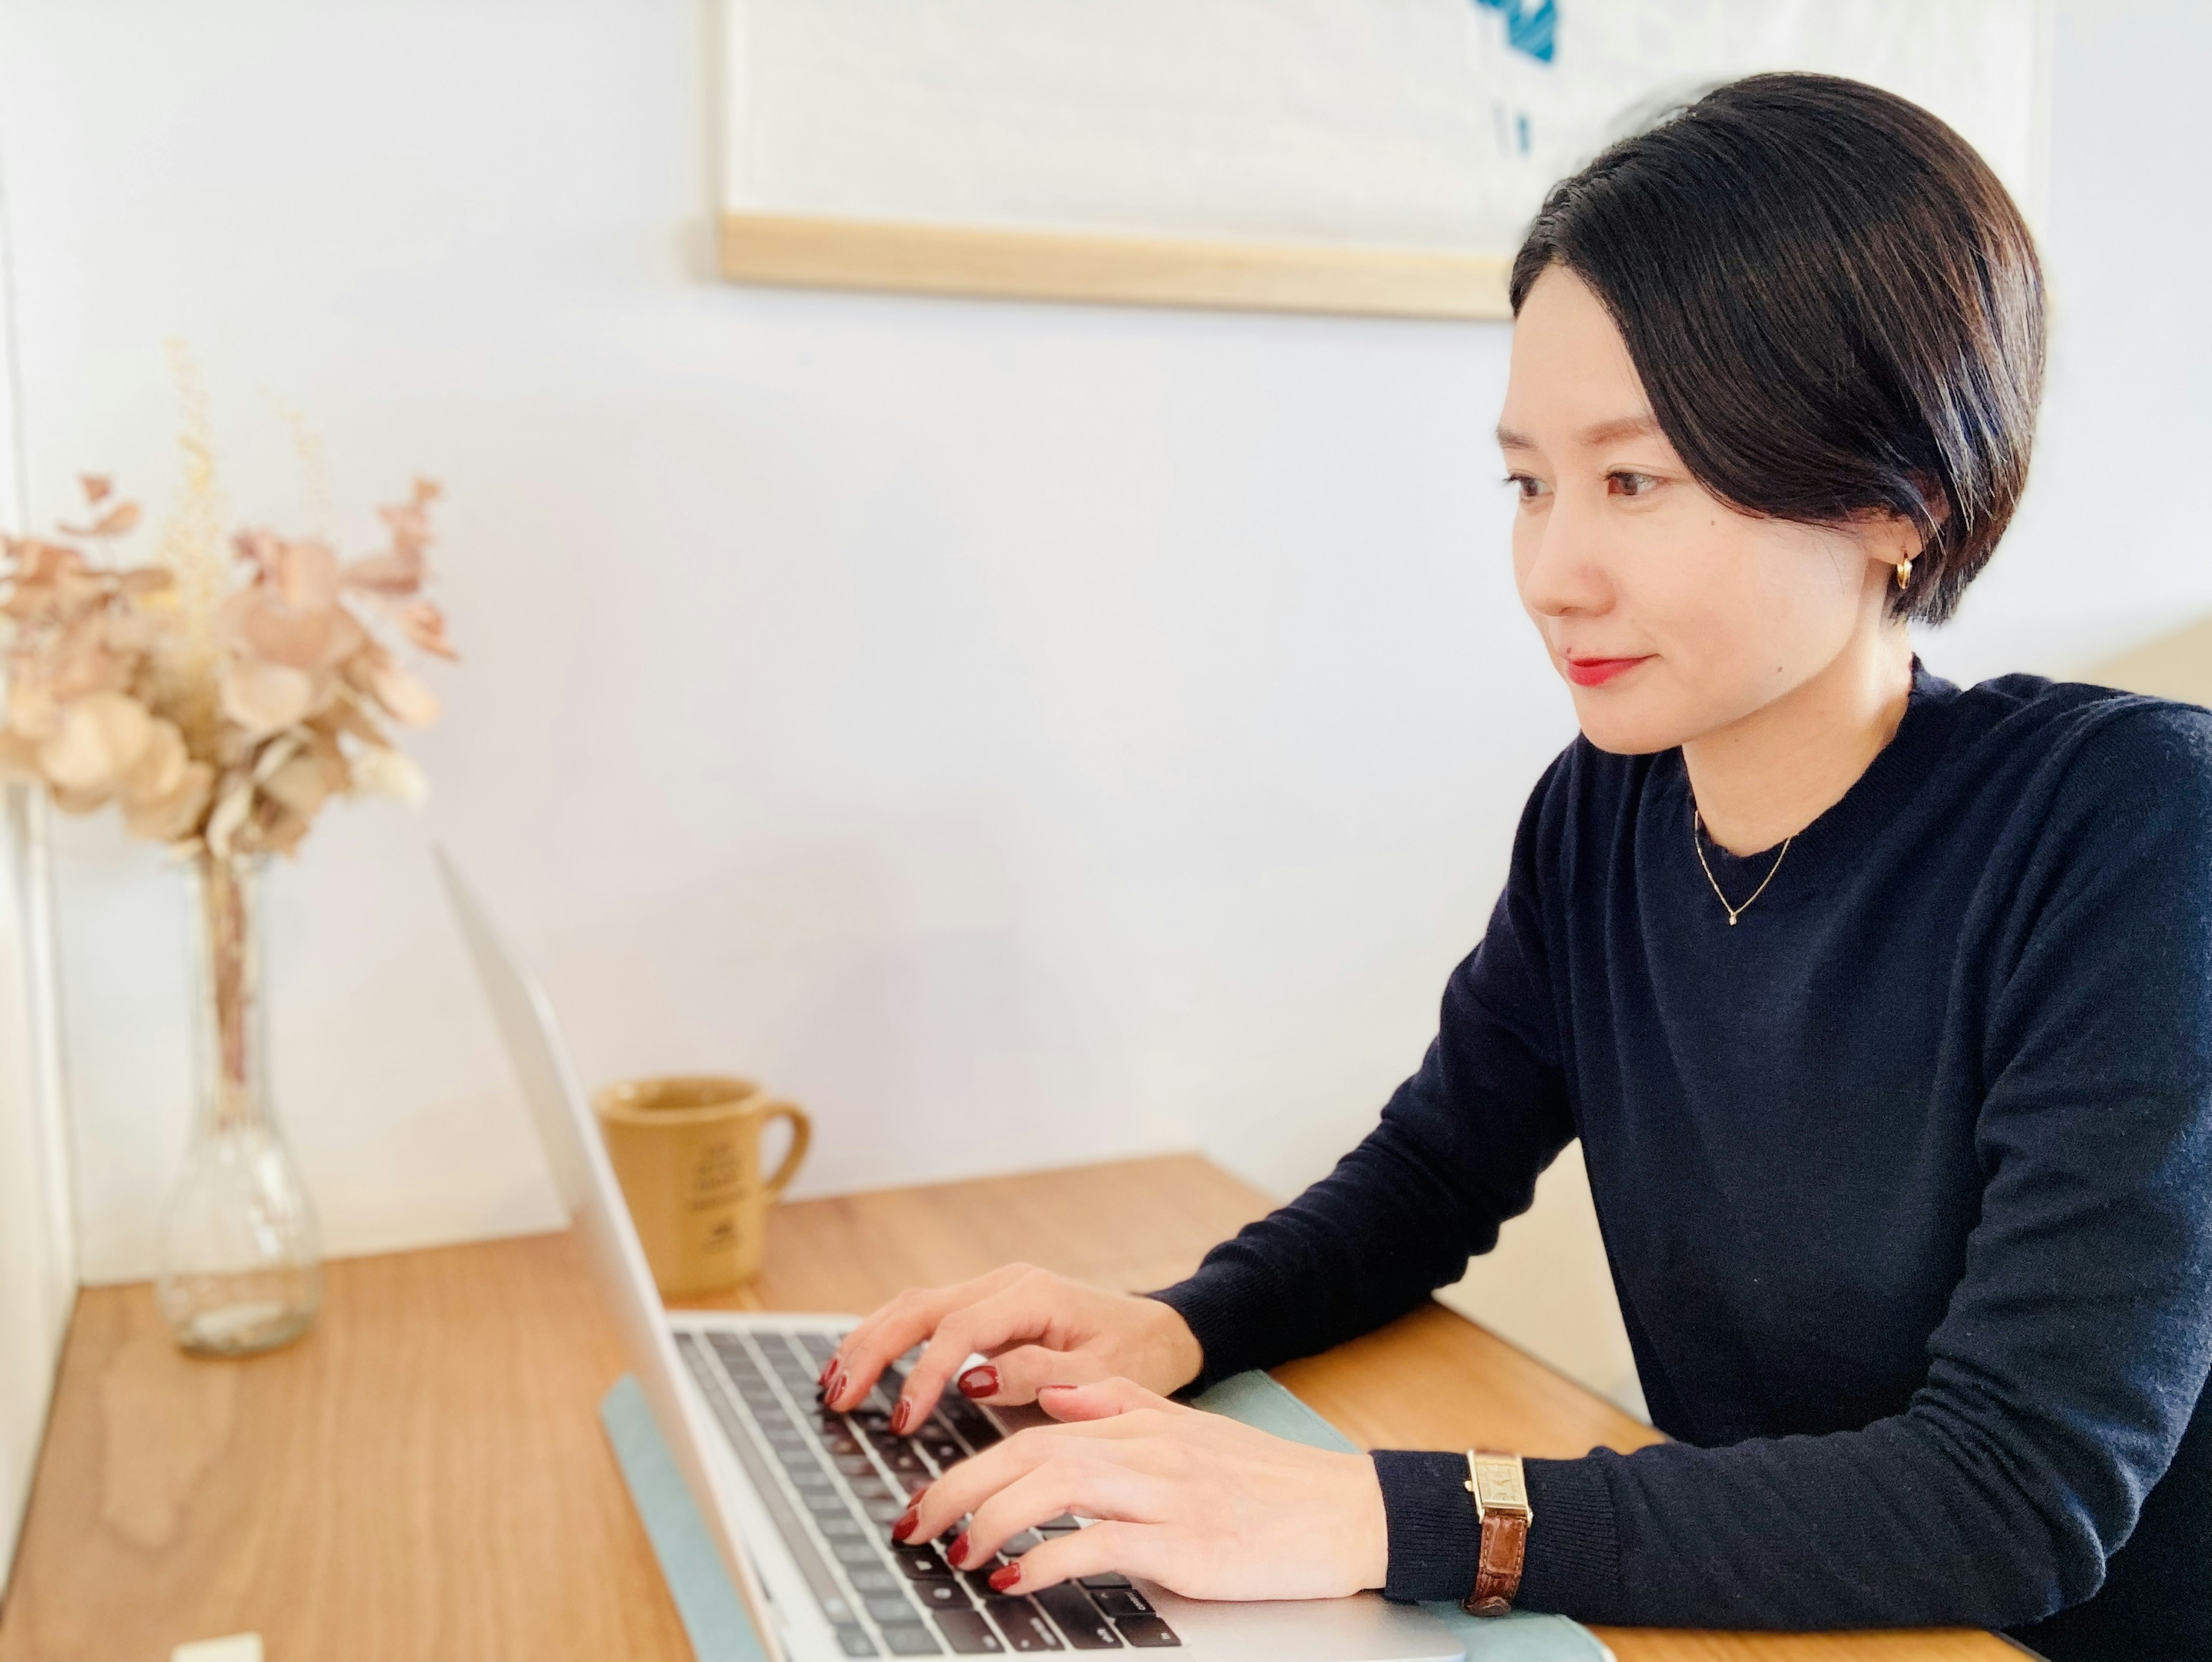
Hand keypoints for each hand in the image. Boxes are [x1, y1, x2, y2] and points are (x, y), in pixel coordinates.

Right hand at [821, 1262, 1203, 1431]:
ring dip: (870, 1340)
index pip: (957, 1329)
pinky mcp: (987, 1306)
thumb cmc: (1138, 1356)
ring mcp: (993, 1290)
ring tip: (833, 1382)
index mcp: (1032, 1295)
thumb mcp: (1102, 1376)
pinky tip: (862, 1362)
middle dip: (873, 1351)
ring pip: (914, 1305)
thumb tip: (971, 1381)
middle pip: (920, 1307)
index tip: (904, 1423)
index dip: (923, 1375)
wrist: (1162, 1331)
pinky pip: (927, 1314)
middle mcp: (1005, 1284)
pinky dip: (888, 1336)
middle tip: (838, 1399)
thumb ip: (1038, 1377)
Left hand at [894, 1377, 1388, 1600]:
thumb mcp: (1188, 1428)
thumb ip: (1117, 1405)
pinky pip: (1102, 1545)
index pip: (1031, 1432)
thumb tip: (1051, 1396)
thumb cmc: (1267, 1481)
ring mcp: (1166, 1494)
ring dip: (992, 1521)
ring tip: (955, 1554)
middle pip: (1028, 1455)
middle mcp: (1145, 1448)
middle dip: (957, 1490)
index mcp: (1138, 1422)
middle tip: (912, 1528)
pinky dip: (1050, 1561)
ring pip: (1056, 1487)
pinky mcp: (1186, 1543)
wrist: (1346, 1510)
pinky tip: (1018, 1581)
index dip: (967, 1463)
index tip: (924, 1498)